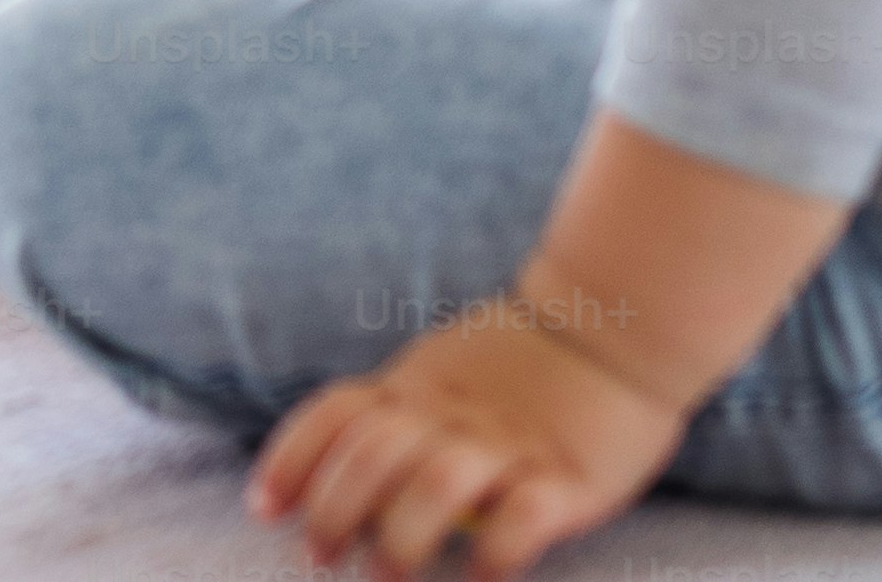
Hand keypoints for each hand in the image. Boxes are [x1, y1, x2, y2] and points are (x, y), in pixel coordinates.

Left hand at [251, 305, 689, 578]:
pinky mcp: (571, 477)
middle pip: (372, 453)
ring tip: (387, 576)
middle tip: (322, 557)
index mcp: (416, 386)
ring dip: (401, 536)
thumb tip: (333, 473)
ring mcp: (511, 443)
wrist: (619, 325)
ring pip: (435, 484)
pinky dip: (495, 554)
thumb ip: (396, 413)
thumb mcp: (441, 373)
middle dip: (334, 511)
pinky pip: (524, 517)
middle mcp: (453, 413)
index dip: (289, 459)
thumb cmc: (522, 363)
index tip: (263, 509)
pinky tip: (481, 579)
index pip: (335, 413)